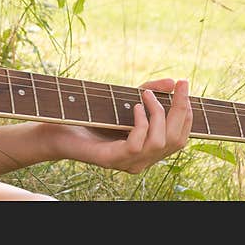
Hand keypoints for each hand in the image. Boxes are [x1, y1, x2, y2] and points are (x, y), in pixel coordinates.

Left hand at [50, 78, 192, 172]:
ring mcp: (128, 163)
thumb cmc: (92, 116)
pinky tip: (136, 108)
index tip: (185, 86)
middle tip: (179, 86)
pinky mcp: (111, 159)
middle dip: (181, 109)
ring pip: (161, 143)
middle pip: (177, 140)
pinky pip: (137, 145)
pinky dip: (141, 124)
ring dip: (159, 114)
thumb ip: (150, 91)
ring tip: (147, 95)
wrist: (56, 130)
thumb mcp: (124, 101)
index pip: (181, 136)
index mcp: (149, 149)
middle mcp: (143, 160)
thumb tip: (173, 82)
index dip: (187, 112)